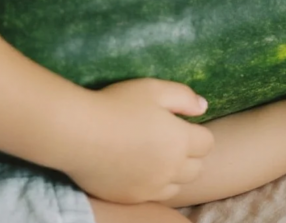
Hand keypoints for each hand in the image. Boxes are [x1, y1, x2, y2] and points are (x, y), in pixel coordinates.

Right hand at [62, 78, 213, 203]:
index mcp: (181, 141)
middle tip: (169, 139)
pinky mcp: (132, 197)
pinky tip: (136, 169)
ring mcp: (152, 187)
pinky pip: (153, 195)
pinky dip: (152, 184)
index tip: (180, 124)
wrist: (78, 133)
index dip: (197, 132)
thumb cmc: (116, 105)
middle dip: (189, 154)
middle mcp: (172, 169)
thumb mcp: (153, 89)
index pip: (207, 142)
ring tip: (154, 156)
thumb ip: (183, 97)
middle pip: (196, 168)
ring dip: (173, 173)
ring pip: (177, 185)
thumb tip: (203, 107)